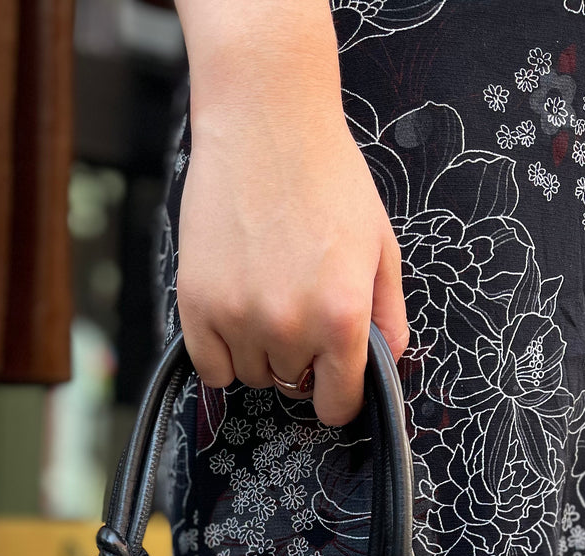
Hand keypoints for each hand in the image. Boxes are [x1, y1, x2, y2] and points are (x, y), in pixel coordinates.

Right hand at [174, 2, 407, 426]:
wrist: (266, 124)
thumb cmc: (328, 179)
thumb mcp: (379, 247)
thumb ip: (387, 316)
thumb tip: (385, 366)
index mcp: (342, 317)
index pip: (338, 403)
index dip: (338, 395)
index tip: (332, 380)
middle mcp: (290, 327)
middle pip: (292, 385)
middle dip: (299, 358)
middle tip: (297, 304)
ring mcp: (239, 319)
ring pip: (251, 377)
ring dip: (259, 352)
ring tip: (265, 295)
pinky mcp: (196, 307)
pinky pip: (211, 369)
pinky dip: (222, 353)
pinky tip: (234, 313)